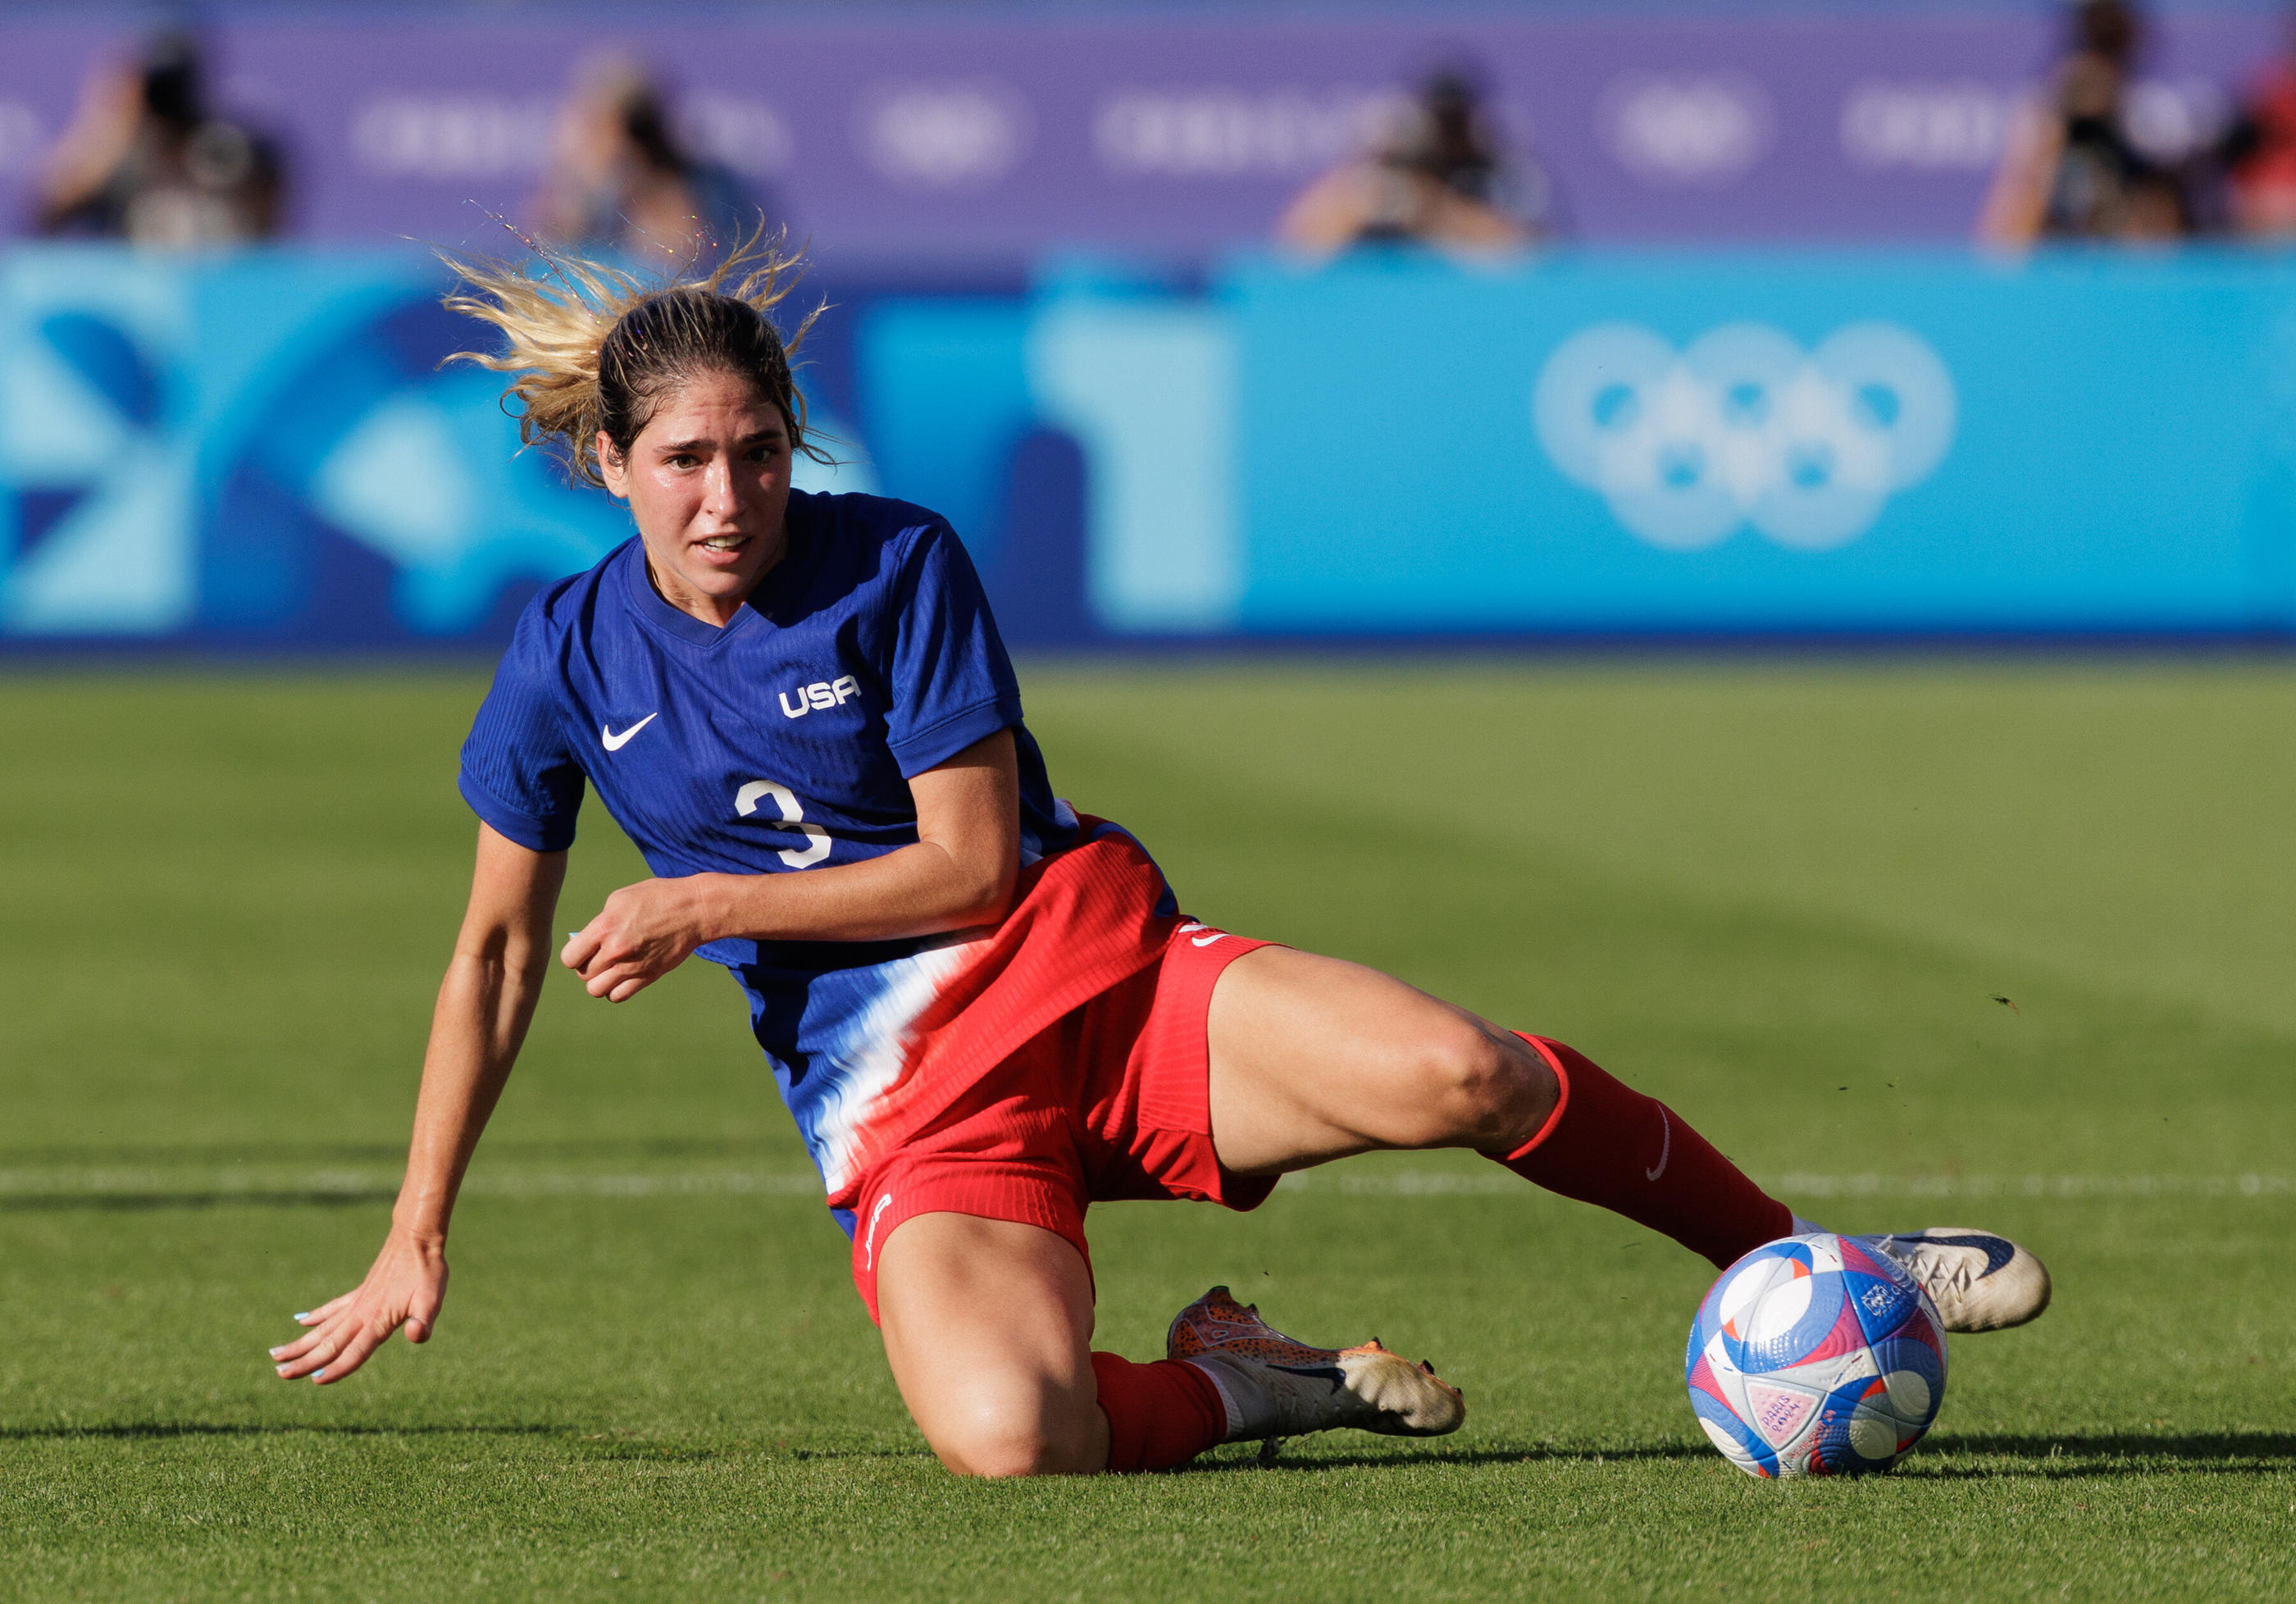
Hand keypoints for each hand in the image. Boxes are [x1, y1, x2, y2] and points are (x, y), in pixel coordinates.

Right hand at [270, 1227, 447, 1384]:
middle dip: (304, 1361)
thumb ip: (424, 1320)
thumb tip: (415, 1336)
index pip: (355, 1352)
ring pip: (323, 1328)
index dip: (338, 1369)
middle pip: (329, 1344)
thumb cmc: (428, 1270)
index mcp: (378, 1320)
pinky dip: (317, 1315)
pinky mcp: (360, 1292)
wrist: (417, 1236)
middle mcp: (361, 1313)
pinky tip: (301, 1320)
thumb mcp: (433, 1298)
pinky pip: (333, 1308)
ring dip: (300, 1342)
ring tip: (275, 1354)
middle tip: (279, 1374)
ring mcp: (357, 1302)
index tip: (315, 1382)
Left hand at [560, 875, 721, 1001]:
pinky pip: (618, 996)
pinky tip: (622, 976)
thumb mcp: (620, 899)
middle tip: (598, 955)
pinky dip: (615, 990)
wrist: (693, 910)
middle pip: (583, 974)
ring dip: (598, 981)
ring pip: (596, 990)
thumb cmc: (657, 898)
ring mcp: (632, 967)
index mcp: (604, 928)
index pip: (569, 957)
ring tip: (608, 969)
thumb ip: (599, 923)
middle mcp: (615, 951)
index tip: (582, 948)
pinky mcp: (648, 976)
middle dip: (587, 965)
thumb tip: (585, 942)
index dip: (573, 953)